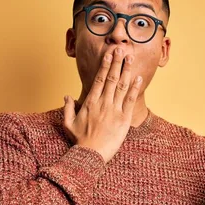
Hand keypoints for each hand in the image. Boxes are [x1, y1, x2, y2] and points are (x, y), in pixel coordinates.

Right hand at [63, 47, 142, 162]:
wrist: (91, 154)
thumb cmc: (80, 141)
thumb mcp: (68, 123)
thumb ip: (68, 108)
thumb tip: (66, 95)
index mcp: (90, 102)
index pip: (98, 79)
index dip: (105, 65)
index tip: (109, 54)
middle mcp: (103, 103)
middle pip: (111, 78)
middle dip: (116, 62)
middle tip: (121, 49)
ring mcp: (114, 110)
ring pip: (121, 86)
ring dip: (126, 70)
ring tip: (130, 58)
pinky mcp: (123, 119)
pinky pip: (130, 100)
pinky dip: (135, 88)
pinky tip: (138, 77)